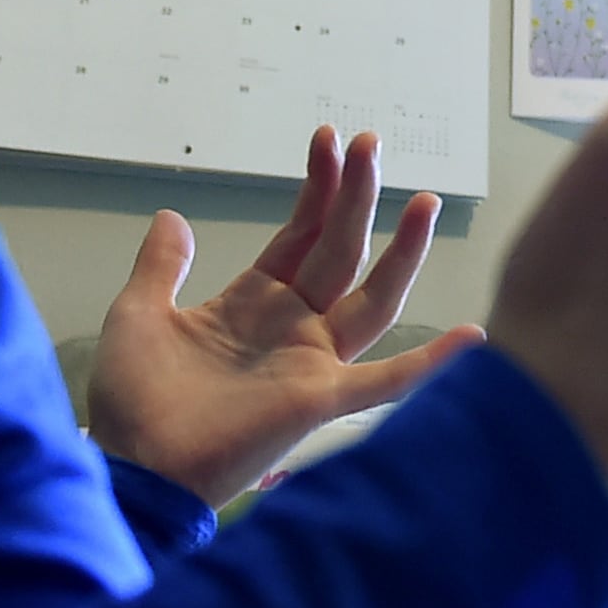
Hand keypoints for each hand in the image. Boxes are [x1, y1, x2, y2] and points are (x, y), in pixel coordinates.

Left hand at [86, 128, 477, 505]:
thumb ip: (160, 267)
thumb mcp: (139, 316)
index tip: (328, 140)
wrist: (133, 467)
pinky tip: (474, 338)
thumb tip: (171, 216)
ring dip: (400, 251)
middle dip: (356, 196)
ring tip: (423, 202)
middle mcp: (294, 327)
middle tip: (371, 141)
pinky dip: (433, 363)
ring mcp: (312, 362)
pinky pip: (388, 381)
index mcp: (254, 304)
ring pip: (373, 298)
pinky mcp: (321, 400)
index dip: (317, 189)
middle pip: (340, 251)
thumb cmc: (134, 402)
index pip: (300, 235)